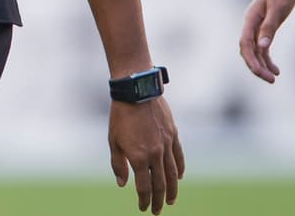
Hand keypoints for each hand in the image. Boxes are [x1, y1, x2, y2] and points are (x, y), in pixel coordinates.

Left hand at [109, 97, 183, 213]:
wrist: (136, 91)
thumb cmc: (120, 116)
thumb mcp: (113, 140)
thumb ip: (118, 164)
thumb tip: (122, 184)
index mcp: (139, 157)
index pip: (144, 186)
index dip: (143, 199)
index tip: (143, 208)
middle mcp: (155, 154)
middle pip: (159, 183)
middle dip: (158, 200)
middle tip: (157, 211)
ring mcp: (166, 144)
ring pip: (172, 173)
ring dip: (172, 189)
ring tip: (171, 200)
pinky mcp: (173, 135)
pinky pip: (179, 156)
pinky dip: (180, 169)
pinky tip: (180, 177)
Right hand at [239, 0, 294, 82]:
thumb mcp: (278, 9)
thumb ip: (269, 27)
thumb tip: (262, 47)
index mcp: (250, 19)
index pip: (245, 45)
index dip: (252, 61)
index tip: (263, 74)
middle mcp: (250, 23)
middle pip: (247, 50)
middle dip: (257, 66)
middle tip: (271, 80)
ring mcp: (257, 25)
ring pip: (255, 50)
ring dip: (262, 64)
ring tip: (274, 78)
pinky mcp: (265, 25)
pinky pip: (262, 46)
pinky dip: (267, 57)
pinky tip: (276, 68)